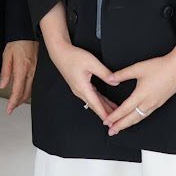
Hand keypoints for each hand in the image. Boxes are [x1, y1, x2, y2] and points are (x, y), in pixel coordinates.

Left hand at [0, 40, 36, 113]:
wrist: (28, 33)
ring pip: (30, 90)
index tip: (9, 109)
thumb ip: (5, 72)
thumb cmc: (18, 42)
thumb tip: (2, 85)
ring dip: (23, 98)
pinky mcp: (37, 69)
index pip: (17, 90)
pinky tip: (24, 91)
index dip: (13, 102)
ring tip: (16, 101)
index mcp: (22, 69)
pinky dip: (28, 90)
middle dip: (18, 102)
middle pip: (26, 93)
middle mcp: (31, 72)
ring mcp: (35, 71)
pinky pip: (33, 83)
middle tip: (11, 107)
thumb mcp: (7, 56)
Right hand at [38, 4, 116, 120]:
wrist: (60, 52)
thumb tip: (115, 82)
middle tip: (116, 123)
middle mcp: (79, 91)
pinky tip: (105, 103)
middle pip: (95, 106)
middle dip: (106, 115)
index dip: (104, 114)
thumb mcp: (92, 63)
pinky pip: (91, 96)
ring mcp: (79, 89)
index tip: (111, 122)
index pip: (96, 104)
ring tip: (114, 114)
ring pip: (93, 102)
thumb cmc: (73, 56)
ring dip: (103, 108)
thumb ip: (104, 73)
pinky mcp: (79, 86)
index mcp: (82, 87)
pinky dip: (100, 101)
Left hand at [104, 39, 175, 134]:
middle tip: (111, 131)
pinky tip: (135, 118)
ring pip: (139, 118)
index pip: (124, 109)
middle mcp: (148, 103)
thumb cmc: (160, 67)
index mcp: (141, 95)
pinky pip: (146, 115)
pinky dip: (137, 119)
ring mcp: (155, 104)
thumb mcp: (138, 68)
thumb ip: (122, 74)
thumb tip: (110, 78)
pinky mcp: (159, 103)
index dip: (114, 116)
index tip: (107, 121)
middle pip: (132, 118)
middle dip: (120, 126)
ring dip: (129, 124)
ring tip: (120, 128)